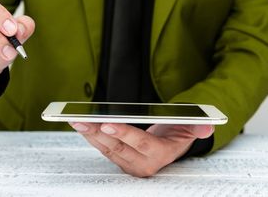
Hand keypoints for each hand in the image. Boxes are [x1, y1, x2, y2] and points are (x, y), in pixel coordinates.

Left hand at [70, 122, 213, 176]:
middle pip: (118, 147)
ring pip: (107, 149)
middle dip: (98, 133)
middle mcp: (143, 163)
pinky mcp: (121, 160)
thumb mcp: (190, 128)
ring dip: (90, 135)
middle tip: (82, 120)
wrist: (170, 145)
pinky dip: (92, 137)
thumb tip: (208, 125)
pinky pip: (104, 149)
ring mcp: (130, 163)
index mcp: (160, 154)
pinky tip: (82, 126)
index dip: (124, 134)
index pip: (140, 144)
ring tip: (76, 121)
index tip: (107, 124)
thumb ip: (198, 126)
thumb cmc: (177, 133)